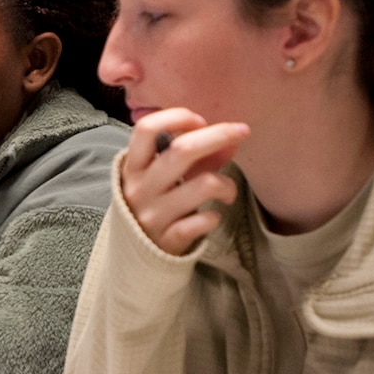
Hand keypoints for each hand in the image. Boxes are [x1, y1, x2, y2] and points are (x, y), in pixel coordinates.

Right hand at [118, 109, 249, 255]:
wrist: (137, 256)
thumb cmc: (155, 205)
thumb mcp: (163, 178)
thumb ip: (197, 156)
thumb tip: (233, 135)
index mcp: (132, 167)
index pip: (146, 129)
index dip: (176, 118)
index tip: (200, 120)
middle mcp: (139, 188)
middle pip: (182, 151)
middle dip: (218, 135)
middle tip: (241, 131)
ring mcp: (152, 215)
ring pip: (203, 184)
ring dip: (227, 184)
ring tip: (228, 191)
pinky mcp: (169, 240)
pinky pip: (204, 220)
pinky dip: (215, 216)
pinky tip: (212, 217)